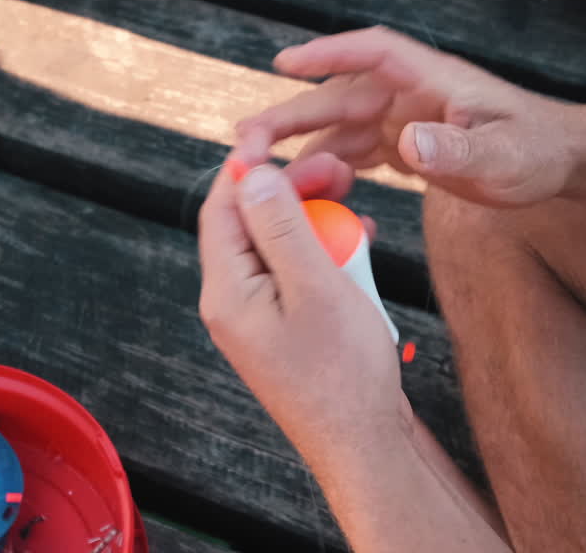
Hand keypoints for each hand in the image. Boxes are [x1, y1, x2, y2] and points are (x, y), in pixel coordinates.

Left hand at [198, 154, 403, 457]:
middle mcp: (233, 303)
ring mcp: (259, 318)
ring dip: (316, 223)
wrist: (363, 444)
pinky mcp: (285, 328)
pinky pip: (298, 276)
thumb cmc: (343, 373)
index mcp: (227, 292)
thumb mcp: (316, 286)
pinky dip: (326, 256)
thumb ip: (282, 227)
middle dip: (293, 192)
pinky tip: (358, 247)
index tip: (284, 140)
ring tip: (357, 208)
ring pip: (279, 247)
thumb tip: (252, 176)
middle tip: (339, 170)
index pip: (222, 209)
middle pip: (251, 224)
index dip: (249, 168)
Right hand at [234, 27, 583, 207]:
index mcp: (433, 79)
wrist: (559, 165)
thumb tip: (409, 143)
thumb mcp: (506, 157)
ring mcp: (405, 119)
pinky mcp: (405, 147)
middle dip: (291, 115)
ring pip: (339, 127)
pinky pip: (355, 153)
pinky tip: (304, 189)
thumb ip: (460, 151)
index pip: (374, 52)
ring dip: (299, 145)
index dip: (328, 53)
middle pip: (339, 95)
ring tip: (256, 168)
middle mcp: (411, 93)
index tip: (285, 63)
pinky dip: (328, 168)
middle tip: (246, 142)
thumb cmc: (539, 151)